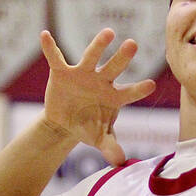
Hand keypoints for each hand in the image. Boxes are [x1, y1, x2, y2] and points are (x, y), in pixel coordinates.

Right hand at [41, 28, 154, 165]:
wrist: (66, 123)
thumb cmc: (88, 127)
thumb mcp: (99, 138)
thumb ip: (110, 147)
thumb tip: (120, 162)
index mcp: (113, 96)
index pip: (129, 92)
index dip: (139, 89)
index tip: (151, 84)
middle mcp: (101, 81)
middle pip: (114, 68)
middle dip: (122, 57)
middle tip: (133, 44)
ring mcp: (82, 74)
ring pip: (91, 57)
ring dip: (99, 45)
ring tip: (109, 33)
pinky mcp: (62, 72)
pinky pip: (55, 58)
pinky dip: (49, 48)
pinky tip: (45, 35)